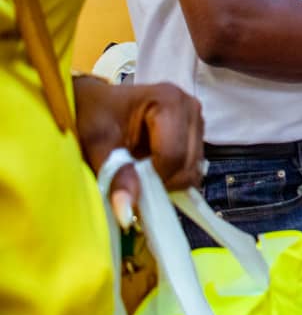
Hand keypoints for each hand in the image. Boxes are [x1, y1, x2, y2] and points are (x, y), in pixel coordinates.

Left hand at [75, 78, 204, 226]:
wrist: (93, 102)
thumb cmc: (91, 114)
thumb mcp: (96, 142)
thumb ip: (114, 175)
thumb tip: (126, 213)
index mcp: (170, 101)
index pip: (173, 155)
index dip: (152, 179)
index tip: (127, 185)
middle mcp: (191, 108)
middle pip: (188, 164)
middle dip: (161, 182)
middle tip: (132, 181)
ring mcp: (196, 121)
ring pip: (193, 169)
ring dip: (167, 181)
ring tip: (139, 173)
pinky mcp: (196, 134)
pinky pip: (192, 168)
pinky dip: (172, 177)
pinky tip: (150, 170)